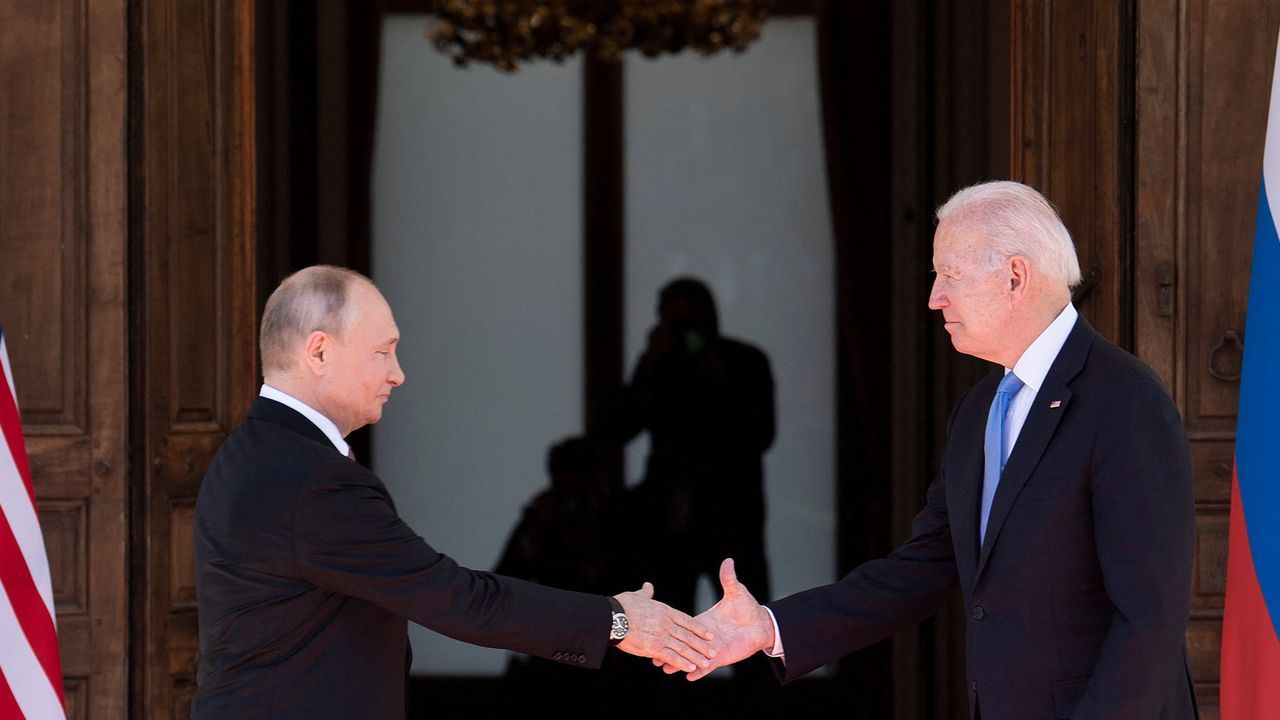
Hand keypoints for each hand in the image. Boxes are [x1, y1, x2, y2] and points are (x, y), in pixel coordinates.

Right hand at [614, 582, 715, 672]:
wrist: (611, 617)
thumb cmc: (621, 606)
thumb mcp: (636, 596)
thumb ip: (646, 593)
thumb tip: (648, 586)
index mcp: (664, 611)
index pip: (687, 621)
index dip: (699, 629)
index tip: (710, 635)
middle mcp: (666, 623)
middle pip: (689, 635)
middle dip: (702, 645)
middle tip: (714, 651)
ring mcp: (661, 635)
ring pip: (683, 647)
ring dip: (696, 656)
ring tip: (706, 663)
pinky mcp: (653, 647)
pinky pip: (671, 656)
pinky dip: (682, 663)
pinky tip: (690, 668)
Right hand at [659, 558, 774, 680]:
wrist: (761, 624)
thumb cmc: (747, 607)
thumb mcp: (736, 592)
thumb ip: (728, 579)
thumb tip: (728, 560)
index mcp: (704, 620)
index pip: (683, 625)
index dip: (670, 628)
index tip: (656, 629)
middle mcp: (705, 636)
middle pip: (682, 643)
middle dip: (668, 648)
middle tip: (652, 653)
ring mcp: (712, 648)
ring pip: (691, 657)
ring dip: (679, 663)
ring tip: (665, 668)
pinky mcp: (721, 658)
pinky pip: (708, 667)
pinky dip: (699, 672)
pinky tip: (689, 676)